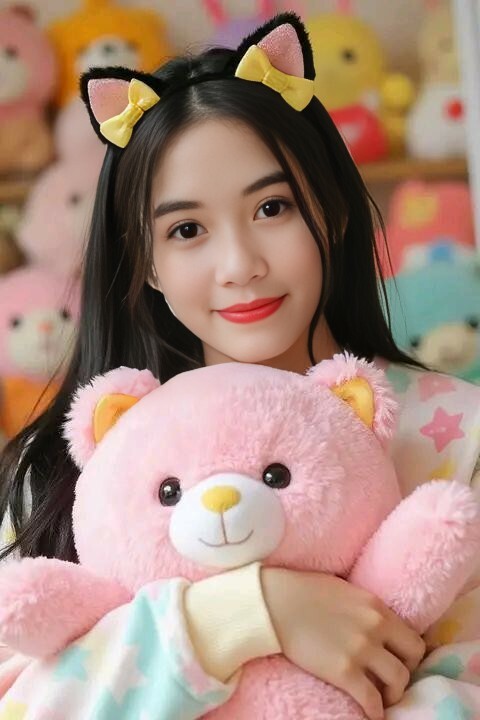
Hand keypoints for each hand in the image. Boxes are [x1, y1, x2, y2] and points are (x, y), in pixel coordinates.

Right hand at [261, 568, 424, 719]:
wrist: (276, 602)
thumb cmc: (304, 591)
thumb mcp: (346, 590)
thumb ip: (365, 608)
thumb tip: (373, 622)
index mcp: (377, 607)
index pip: (412, 637)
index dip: (408, 654)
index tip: (399, 661)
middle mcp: (376, 628)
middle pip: (412, 659)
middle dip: (406, 672)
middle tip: (392, 681)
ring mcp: (361, 650)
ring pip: (398, 681)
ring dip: (392, 693)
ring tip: (382, 697)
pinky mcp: (343, 671)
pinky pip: (371, 700)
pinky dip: (375, 711)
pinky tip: (371, 713)